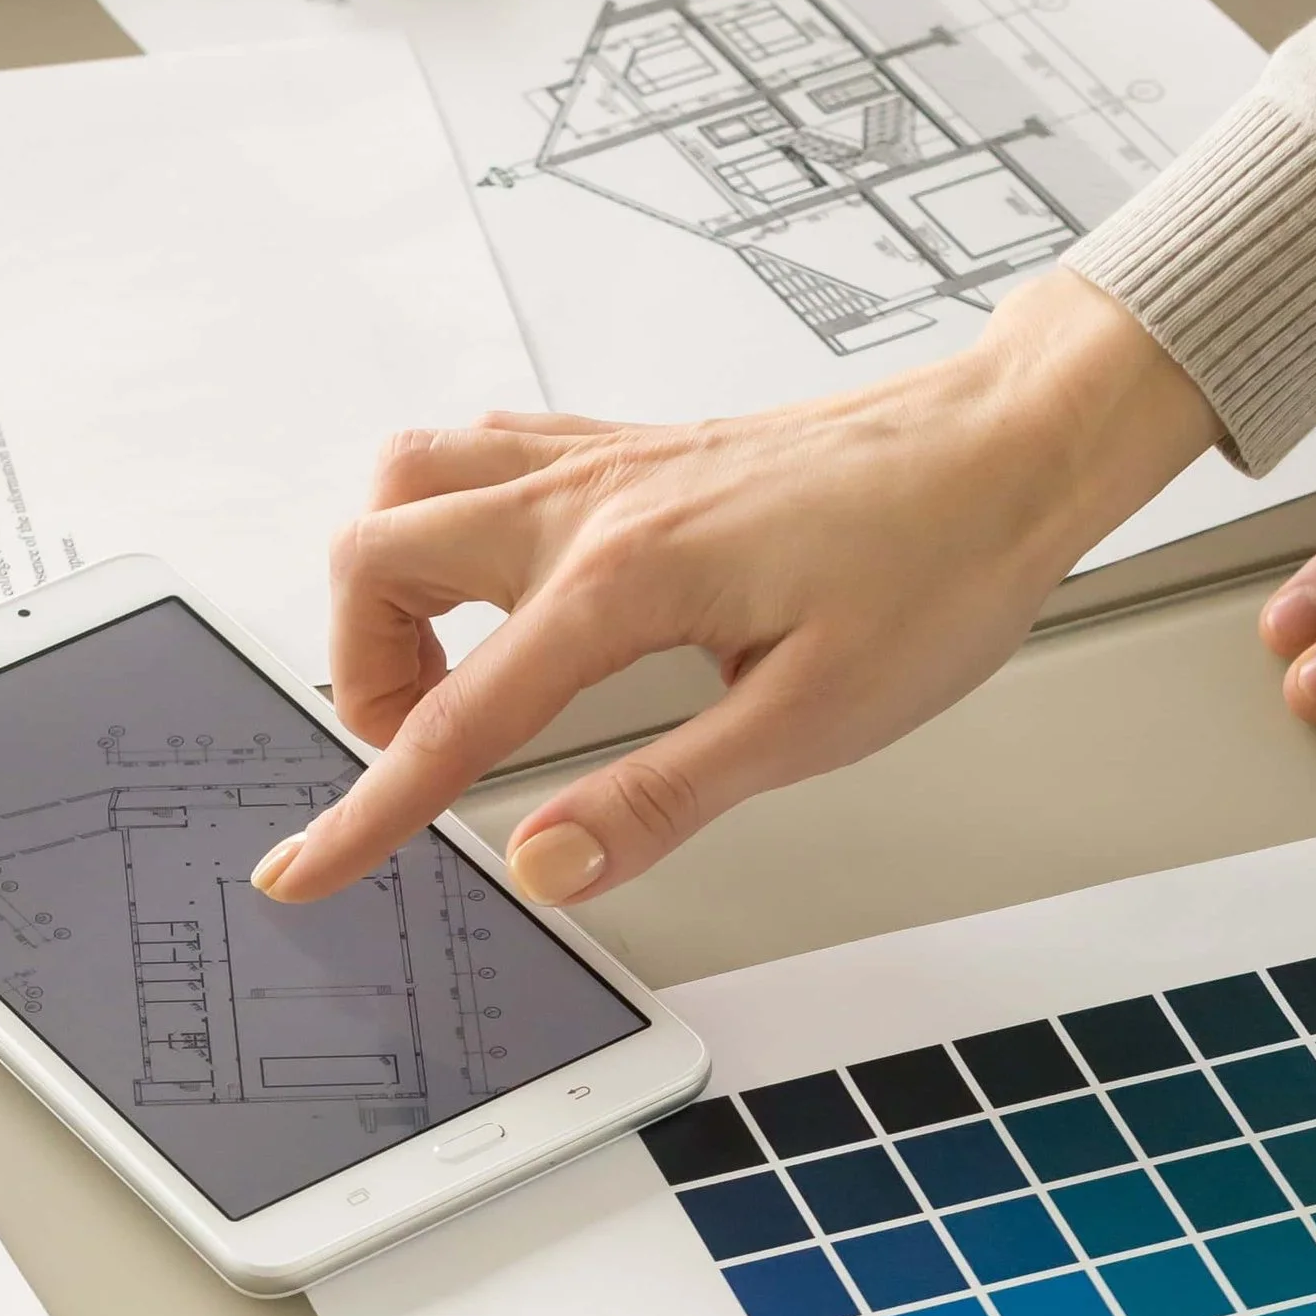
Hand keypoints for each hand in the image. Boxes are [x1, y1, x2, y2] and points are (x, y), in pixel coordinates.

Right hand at [250, 274, 1214, 908]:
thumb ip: (658, 797)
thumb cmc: (938, 569)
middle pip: (375, 553)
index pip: (453, 719)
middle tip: (427, 748)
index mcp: (622, 581)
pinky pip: (486, 451)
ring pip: (413, 480)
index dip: (369, 813)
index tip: (306, 871)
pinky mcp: (631, 444)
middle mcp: (588, 503)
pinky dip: (456, 516)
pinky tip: (512, 582)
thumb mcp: (812, 721)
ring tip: (456, 667)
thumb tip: (546, 866)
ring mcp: (603, 460)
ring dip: (394, 577)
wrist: (1008, 448)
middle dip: (362, 666)